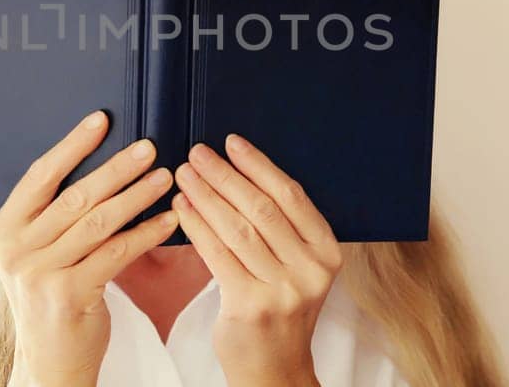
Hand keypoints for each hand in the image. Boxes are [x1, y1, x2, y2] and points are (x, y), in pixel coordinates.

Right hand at [0, 110, 179, 386]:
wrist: (48, 362)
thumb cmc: (51, 300)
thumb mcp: (36, 255)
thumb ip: (53, 217)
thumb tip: (98, 165)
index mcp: (5, 230)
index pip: (40, 176)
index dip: (72, 145)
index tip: (101, 119)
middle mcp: (16, 249)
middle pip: (74, 196)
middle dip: (116, 168)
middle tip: (149, 147)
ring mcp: (40, 273)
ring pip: (99, 222)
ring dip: (137, 196)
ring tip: (165, 177)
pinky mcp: (70, 295)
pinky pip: (117, 253)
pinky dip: (146, 232)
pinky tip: (168, 219)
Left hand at [173, 134, 341, 386]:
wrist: (275, 369)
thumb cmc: (280, 310)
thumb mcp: (297, 269)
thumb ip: (282, 230)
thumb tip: (238, 176)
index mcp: (326, 253)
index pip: (291, 196)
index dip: (259, 165)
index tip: (232, 143)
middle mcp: (310, 269)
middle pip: (261, 208)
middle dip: (225, 175)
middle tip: (197, 153)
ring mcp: (282, 289)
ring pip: (237, 228)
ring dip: (206, 195)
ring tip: (184, 175)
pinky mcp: (250, 305)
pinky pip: (217, 253)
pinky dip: (197, 225)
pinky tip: (182, 207)